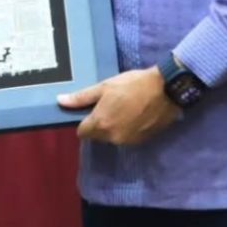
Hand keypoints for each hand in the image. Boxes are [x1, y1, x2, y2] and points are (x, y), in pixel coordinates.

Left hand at [58, 67, 180, 145]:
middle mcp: (112, 138)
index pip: (82, 132)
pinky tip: (135, 114)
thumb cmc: (132, 85)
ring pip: (112, 137)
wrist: (166, 90)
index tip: (92, 109)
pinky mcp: (142, 142)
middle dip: (99, 123)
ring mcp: (128, 142)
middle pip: (97, 135)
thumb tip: (60, 102)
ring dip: (114, 127)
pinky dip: (127, 129)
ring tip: (124, 107)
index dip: (85, 120)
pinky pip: (127, 138)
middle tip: (110, 104)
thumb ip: (81, 98)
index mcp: (100, 124)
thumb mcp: (104, 87)